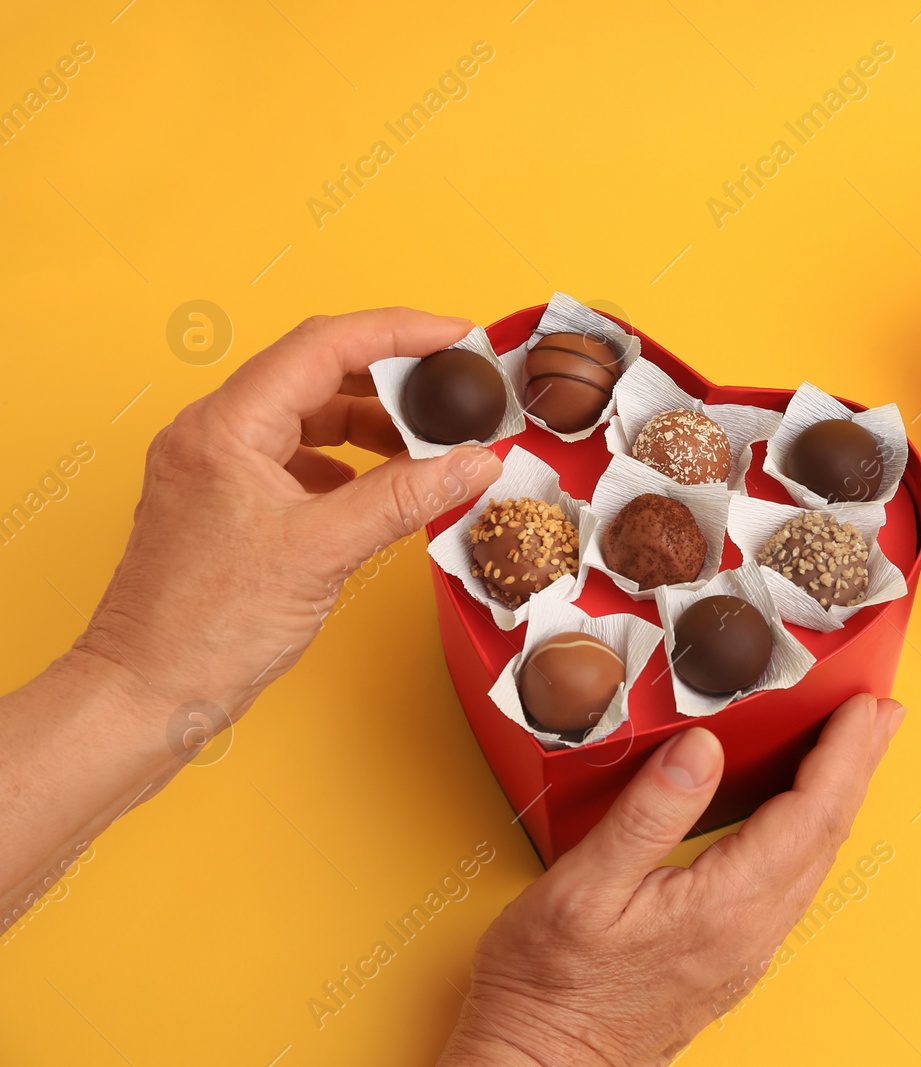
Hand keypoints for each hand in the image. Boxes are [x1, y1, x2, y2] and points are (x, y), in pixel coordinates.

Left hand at [79, 308, 502, 720]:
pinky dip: (349, 464)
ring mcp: (217, 468)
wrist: (146, 694)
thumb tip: (475, 462)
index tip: (458, 337)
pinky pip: (299, 458)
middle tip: (457, 389)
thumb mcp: (323, 552)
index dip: (400, 333)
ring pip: (310, 417)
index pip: (324, 346)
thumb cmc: (206, 628)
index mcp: (225, 427)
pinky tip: (384, 488)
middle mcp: (214, 434)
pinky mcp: (227, 503)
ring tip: (432, 445)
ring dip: (374, 424)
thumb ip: (405, 498)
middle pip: (318, 373)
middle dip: (394, 379)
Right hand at [437, 693, 905, 1066]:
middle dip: (859, 765)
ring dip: (840, 798)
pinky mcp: (732, 957)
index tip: (864, 708)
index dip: (841, 754)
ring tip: (856, 753)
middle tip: (883, 715)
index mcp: (724, 905)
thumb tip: (702, 749)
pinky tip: (802, 816)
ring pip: (815, 860)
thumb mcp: (582, 887)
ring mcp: (746, 948)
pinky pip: (792, 882)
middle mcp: (750, 930)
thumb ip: (649, 813)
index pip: (808, 814)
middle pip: (827, 833)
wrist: (541, 1063)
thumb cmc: (549, 985)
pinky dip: (811, 833)